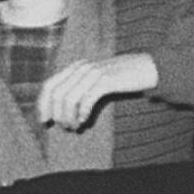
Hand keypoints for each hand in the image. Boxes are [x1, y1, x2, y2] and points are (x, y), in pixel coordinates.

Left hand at [35, 52, 158, 130]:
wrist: (150, 68)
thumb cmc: (125, 77)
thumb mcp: (99, 79)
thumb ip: (83, 86)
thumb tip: (67, 109)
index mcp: (77, 67)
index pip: (49, 85)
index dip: (42, 104)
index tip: (44, 120)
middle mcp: (82, 68)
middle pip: (56, 93)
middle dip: (55, 114)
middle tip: (63, 126)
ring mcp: (94, 72)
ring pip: (69, 98)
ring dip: (68, 117)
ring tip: (74, 126)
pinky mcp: (106, 80)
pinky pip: (86, 99)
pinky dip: (82, 113)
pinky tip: (84, 121)